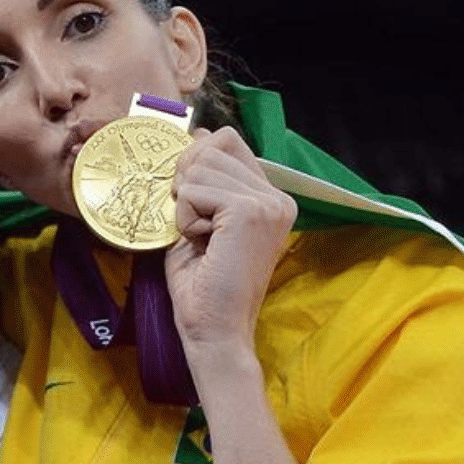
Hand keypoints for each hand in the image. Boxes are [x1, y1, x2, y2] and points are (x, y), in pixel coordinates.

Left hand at [164, 127, 296, 365]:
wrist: (214, 329)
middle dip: (187, 183)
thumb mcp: (199, 221)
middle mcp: (278, 196)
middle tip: (198, 228)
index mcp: (270, 197)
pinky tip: (204, 245)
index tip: (192, 199)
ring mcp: (268, 203)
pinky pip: (193, 191)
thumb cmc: (201, 284)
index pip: (228, 141)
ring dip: (185, 206)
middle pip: (212, 146)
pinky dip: (185, 219)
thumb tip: (199, 134)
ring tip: (204, 241)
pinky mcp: (250, 212)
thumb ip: (202, 181)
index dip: (196, 160)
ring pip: (199, 166)